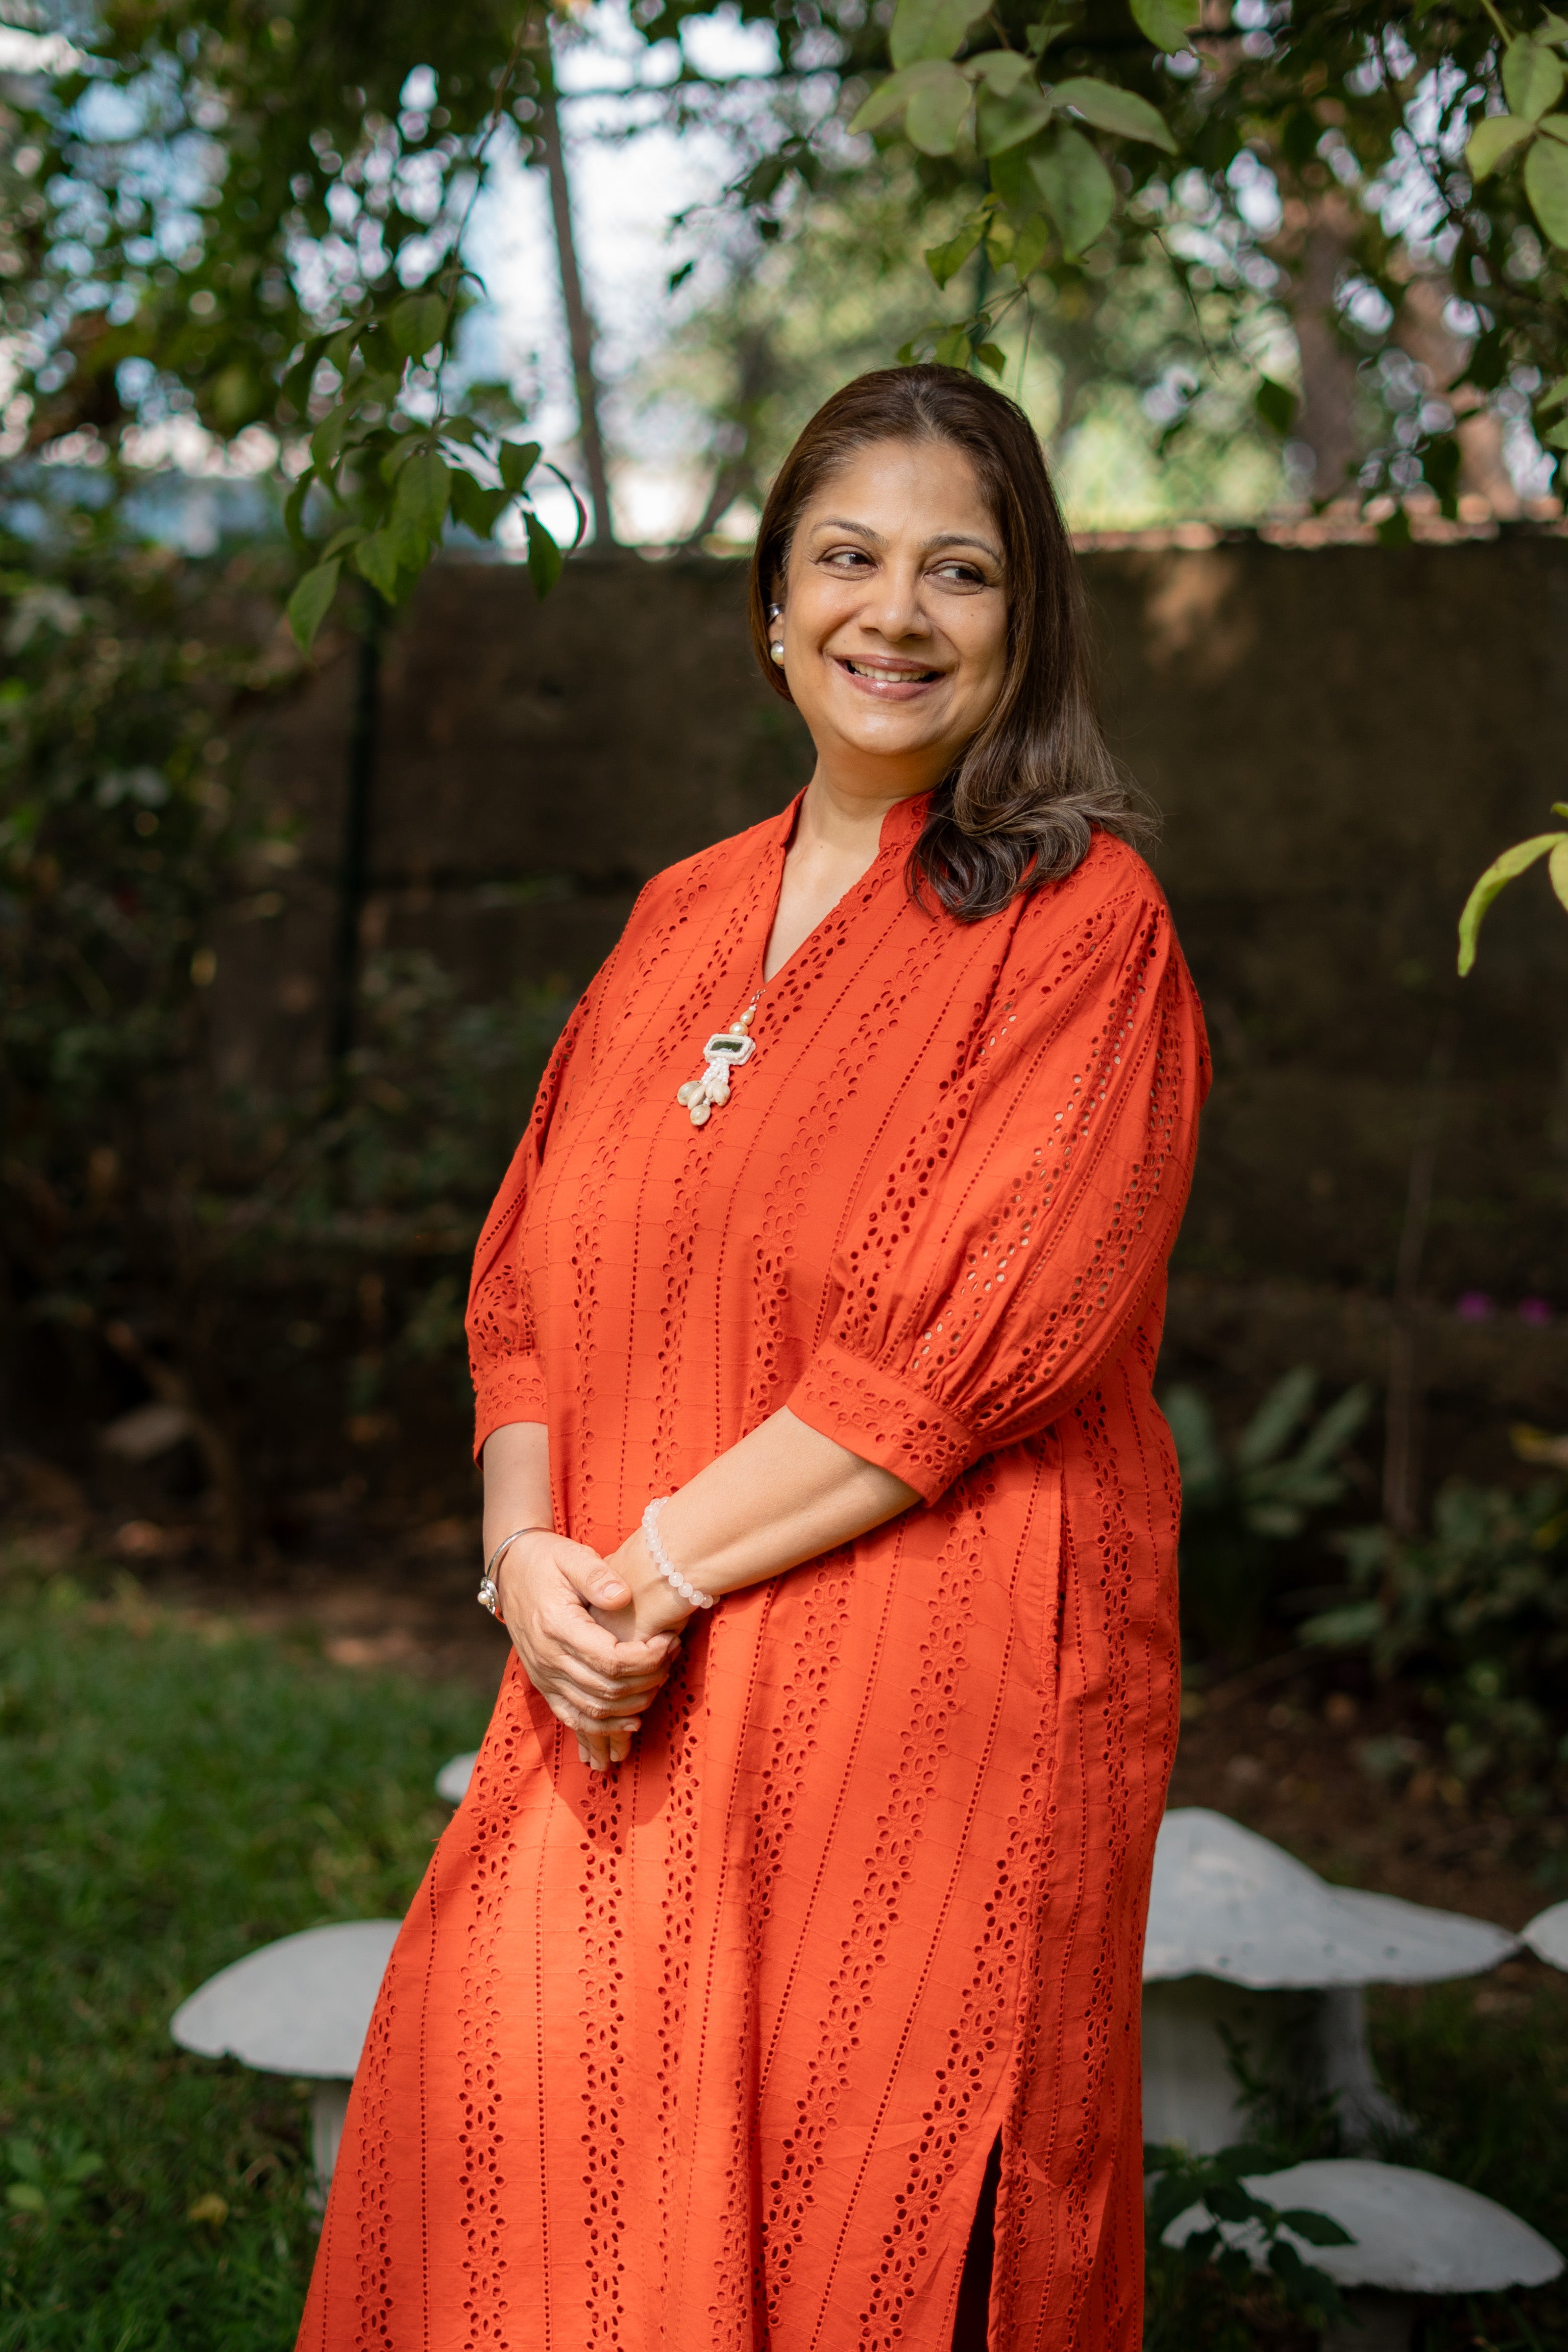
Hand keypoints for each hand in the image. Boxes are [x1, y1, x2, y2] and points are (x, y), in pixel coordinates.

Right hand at [496, 1530, 679, 1770]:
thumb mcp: (571, 1555)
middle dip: (650, 1677)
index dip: (648, 1658)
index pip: (611, 1660)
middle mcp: (548, 1658)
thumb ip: (597, 1575)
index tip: (671, 1640)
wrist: (511, 1571)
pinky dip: (605, 1727)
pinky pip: (574, 1718)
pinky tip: (633, 1720)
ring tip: (661, 1676)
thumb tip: (623, 1597)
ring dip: (635, 1702)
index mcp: (557, 1626)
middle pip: (608, 1689)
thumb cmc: (546, 1559)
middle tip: (673, 1653)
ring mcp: (544, 1676)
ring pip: (596, 1710)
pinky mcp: (544, 1685)